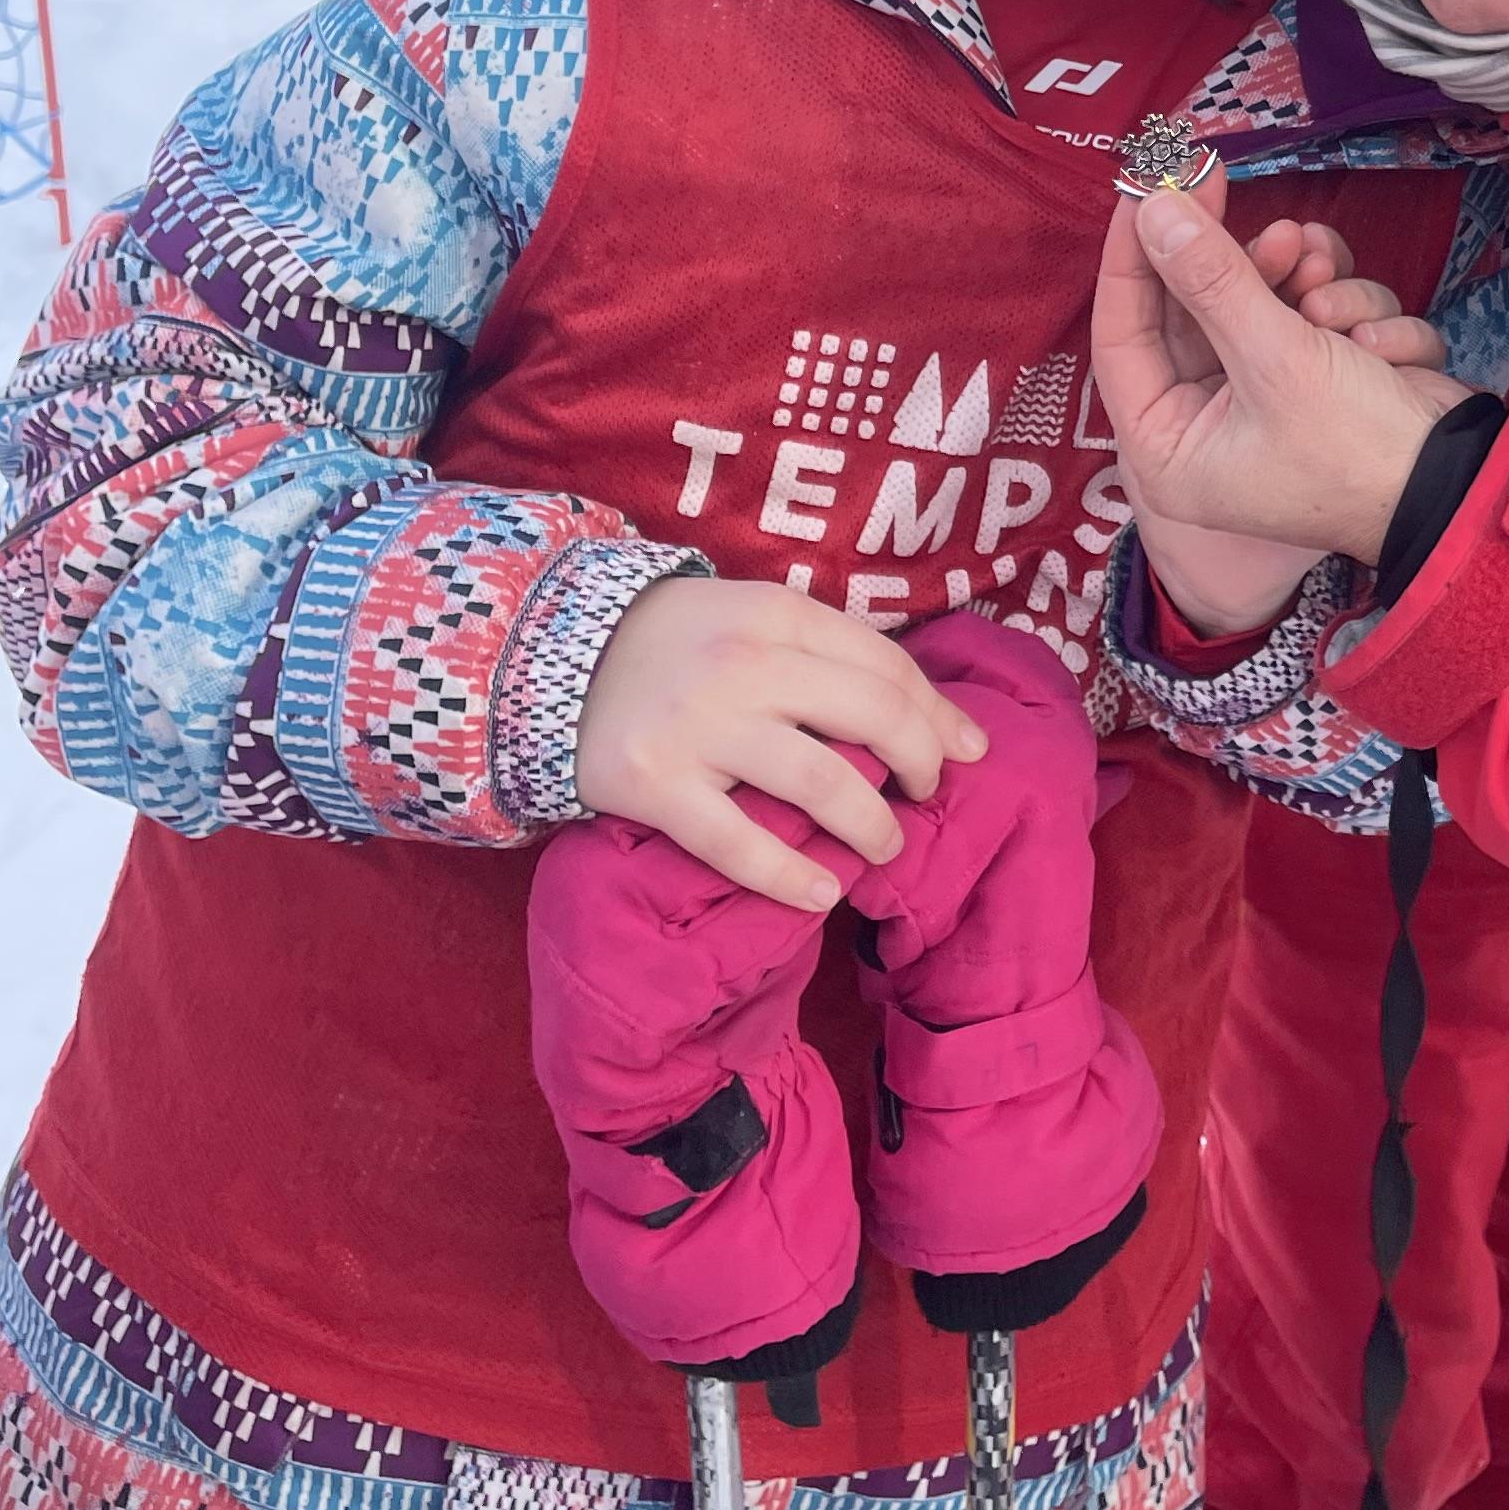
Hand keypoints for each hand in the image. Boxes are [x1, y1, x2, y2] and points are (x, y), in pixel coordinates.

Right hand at [575, 574, 988, 914]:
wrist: (542, 656)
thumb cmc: (672, 644)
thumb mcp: (749, 618)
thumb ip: (823, 651)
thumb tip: (926, 711)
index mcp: (775, 614)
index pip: (884, 664)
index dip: (935, 712)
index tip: (966, 751)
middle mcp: (745, 665)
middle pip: (872, 716)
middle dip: (920, 763)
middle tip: (928, 795)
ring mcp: (699, 726)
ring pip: (822, 782)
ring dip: (872, 825)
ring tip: (884, 847)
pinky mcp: (655, 785)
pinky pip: (741, 843)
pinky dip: (793, 877)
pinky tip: (824, 894)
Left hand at [1094, 190, 1468, 634]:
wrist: (1464, 488)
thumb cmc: (1354, 448)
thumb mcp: (1275, 358)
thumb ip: (1210, 279)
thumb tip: (1154, 208)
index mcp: (1168, 447)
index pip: (1122, 333)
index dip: (1134, 254)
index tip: (1151, 183)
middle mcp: (1207, 427)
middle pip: (1199, 310)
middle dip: (1247, 265)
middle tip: (1280, 228)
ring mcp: (1265, 401)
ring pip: (1264, 303)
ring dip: (1307, 288)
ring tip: (1334, 287)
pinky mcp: (1321, 380)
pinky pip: (1314, 320)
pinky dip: (1351, 317)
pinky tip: (1380, 344)